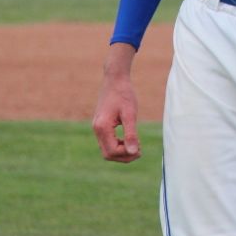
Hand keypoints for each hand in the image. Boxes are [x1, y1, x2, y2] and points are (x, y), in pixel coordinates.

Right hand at [91, 43, 142, 163]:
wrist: (115, 79)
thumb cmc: (124, 94)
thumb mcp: (130, 114)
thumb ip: (131, 134)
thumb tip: (133, 152)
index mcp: (102, 127)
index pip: (112, 151)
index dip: (127, 153)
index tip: (139, 146)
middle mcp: (96, 129)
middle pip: (108, 154)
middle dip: (124, 156)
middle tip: (139, 149)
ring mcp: (97, 128)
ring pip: (107, 150)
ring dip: (122, 151)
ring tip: (136, 143)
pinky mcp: (101, 125)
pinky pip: (108, 142)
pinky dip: (118, 145)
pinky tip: (130, 138)